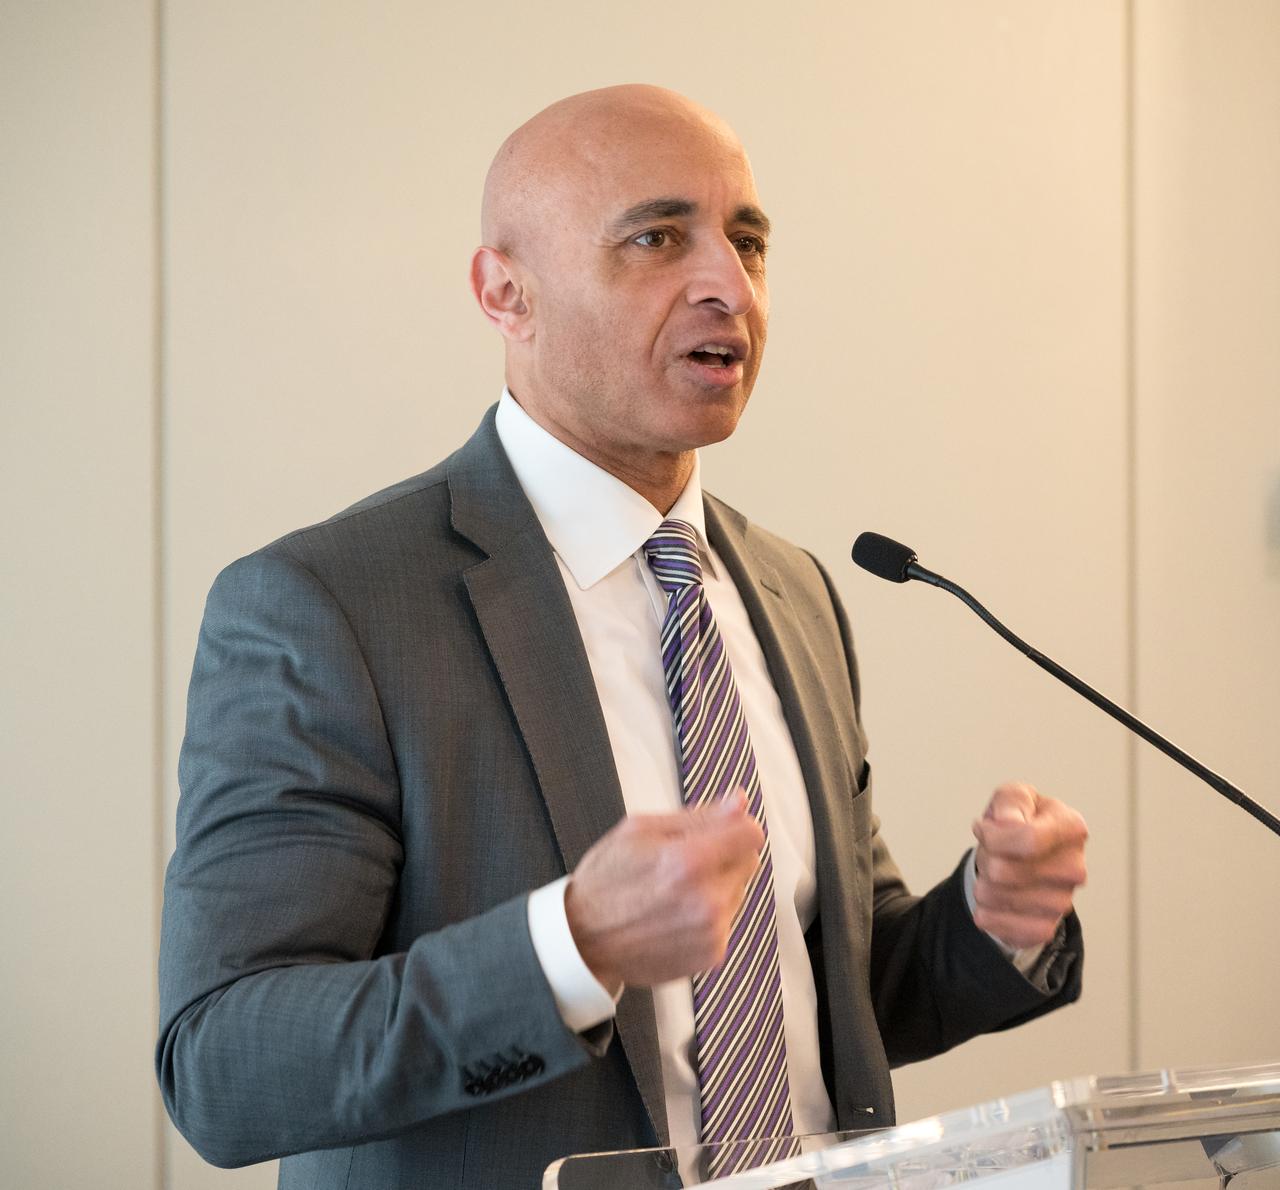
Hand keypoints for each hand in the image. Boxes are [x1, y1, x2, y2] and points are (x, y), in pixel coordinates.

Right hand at [564, 792, 763, 993]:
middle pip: (748, 861)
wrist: (583, 940)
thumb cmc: (607, 880)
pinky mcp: (712, 955)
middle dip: (724, 855)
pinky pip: (728, 920)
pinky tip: (676, 915)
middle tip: (684, 863)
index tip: (718, 831)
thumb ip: (699, 816)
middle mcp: (707, 900)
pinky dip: (709, 915)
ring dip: (717, 886)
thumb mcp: (641, 830)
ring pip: (738, 891)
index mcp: (689, 861)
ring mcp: (712, 932)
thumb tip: (740, 802)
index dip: (735, 826)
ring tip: (675, 892)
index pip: (751, 833)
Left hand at [971, 782, 1087, 949]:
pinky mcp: (1045, 928)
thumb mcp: (1012, 798)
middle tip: (992, 853)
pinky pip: (998, 925)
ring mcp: (1062, 902)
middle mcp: (1075, 868)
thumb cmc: (1017, 823)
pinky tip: (995, 899)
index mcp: (1071, 828)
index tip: (984, 829)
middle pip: (1004, 871)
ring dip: (983, 884)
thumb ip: (1010, 800)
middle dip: (985, 858)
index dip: (993, 836)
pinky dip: (985, 911)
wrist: (1020, 859)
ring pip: (995, 897)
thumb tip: (1009, 823)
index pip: (1028, 839)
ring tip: (996, 873)